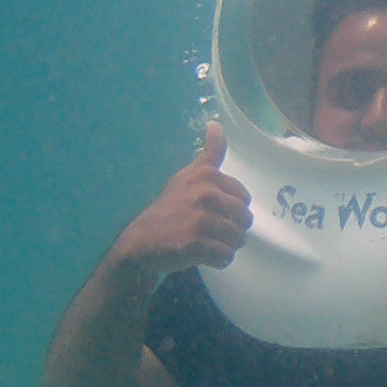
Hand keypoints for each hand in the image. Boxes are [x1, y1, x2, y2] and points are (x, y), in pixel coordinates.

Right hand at [109, 121, 251, 280]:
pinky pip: (226, 256)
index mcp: (206, 175)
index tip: (211, 210)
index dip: (232, 209)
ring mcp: (200, 219)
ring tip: (205, 242)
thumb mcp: (187, 176)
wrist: (141, 241)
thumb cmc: (170, 208)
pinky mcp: (196, 243)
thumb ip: (209, 155)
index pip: (244, 197)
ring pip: (238, 239)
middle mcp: (205, 193)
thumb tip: (217, 125)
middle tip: (208, 230)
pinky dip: (218, 261)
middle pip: (245, 219)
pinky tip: (202, 255)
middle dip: (232, 229)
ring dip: (225, 246)